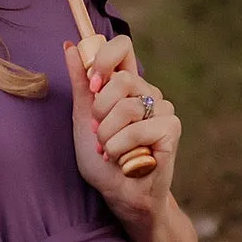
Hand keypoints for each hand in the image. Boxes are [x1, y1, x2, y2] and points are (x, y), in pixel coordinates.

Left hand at [63, 36, 181, 221]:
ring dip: (108, 136)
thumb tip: (69, 47)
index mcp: (127, 85)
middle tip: (100, 133)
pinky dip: (120, 148)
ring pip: (127, 107)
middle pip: (122, 78)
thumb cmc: (103, 160)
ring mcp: (163, 109)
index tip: (93, 83)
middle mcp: (147, 92)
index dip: (104, 58)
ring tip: (110, 151)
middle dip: (100, 111)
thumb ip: (80, 85)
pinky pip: (138, 129)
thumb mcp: (83, 119)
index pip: (122, 46)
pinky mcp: (171, 129)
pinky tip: (125, 160)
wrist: (120, 195)